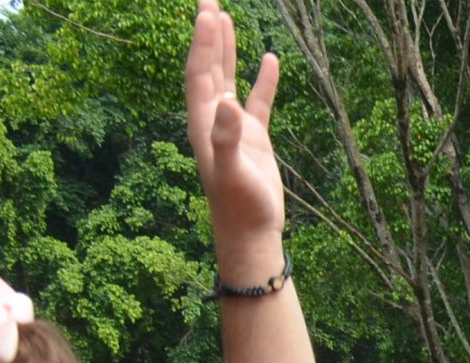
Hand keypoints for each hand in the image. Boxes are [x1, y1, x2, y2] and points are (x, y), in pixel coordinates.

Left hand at [184, 1, 287, 274]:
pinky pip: (257, 101)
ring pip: (227, 78)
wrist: (252, 233)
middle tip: (209, 1)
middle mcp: (214, 120)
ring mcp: (234, 128)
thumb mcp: (232, 172)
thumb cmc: (240, 206)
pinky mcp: (254, 139)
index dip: (203, 44)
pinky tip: (269, 60)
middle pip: (208, 67)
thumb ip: (227, 138)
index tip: (207, 14)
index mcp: (204, 123)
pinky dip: (262, 80)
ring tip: (226, 18)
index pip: (200, 74)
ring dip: (226, 49)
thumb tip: (227, 104)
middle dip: (208, 35)